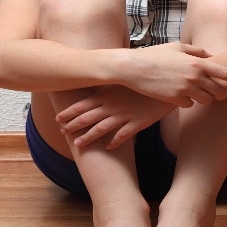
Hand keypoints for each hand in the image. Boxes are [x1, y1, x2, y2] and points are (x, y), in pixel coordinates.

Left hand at [56, 85, 174, 149]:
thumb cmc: (145, 80)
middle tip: (62, 132)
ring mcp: (125, 114)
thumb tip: (97, 85)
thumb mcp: (125, 79)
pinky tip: (108, 147)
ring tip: (77, 144)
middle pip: (88, 118)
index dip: (69, 113)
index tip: (58, 119)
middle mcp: (113, 105)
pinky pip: (123, 135)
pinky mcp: (138, 122)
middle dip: (72, 125)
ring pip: (101, 128)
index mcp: (108, 94)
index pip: (82, 104)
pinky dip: (114, 142)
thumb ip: (110, 85)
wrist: (167, 85)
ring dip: (88, 137)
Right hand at [119, 42, 226, 105]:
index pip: (224, 73)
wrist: (133, 68)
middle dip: (220, 92)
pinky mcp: (174, 100)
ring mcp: (184, 90)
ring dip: (205, 97)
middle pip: (219, 91)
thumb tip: (211, 56)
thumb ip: (197, 52)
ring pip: (206, 100)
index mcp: (197, 63)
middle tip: (218, 92)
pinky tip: (180, 95)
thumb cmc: (156, 55)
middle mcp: (194, 77)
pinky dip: (188, 101)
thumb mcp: (178, 47)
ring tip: (197, 92)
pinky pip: (190, 105)